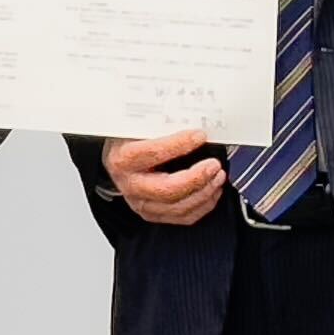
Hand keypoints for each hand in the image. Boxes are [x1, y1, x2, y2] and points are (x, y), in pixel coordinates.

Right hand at [102, 130, 223, 225]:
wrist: (116, 158)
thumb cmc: (128, 141)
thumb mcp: (137, 126)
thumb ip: (160, 124)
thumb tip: (190, 117)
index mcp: (124, 159)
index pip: (154, 153)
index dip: (180, 145)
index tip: (200, 136)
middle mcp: (131, 185)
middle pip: (167, 189)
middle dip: (196, 178)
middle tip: (213, 165)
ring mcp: (142, 202)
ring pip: (178, 207)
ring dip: (204, 193)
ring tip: (217, 177)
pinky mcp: (153, 213)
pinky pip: (182, 217)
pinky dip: (202, 206)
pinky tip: (211, 191)